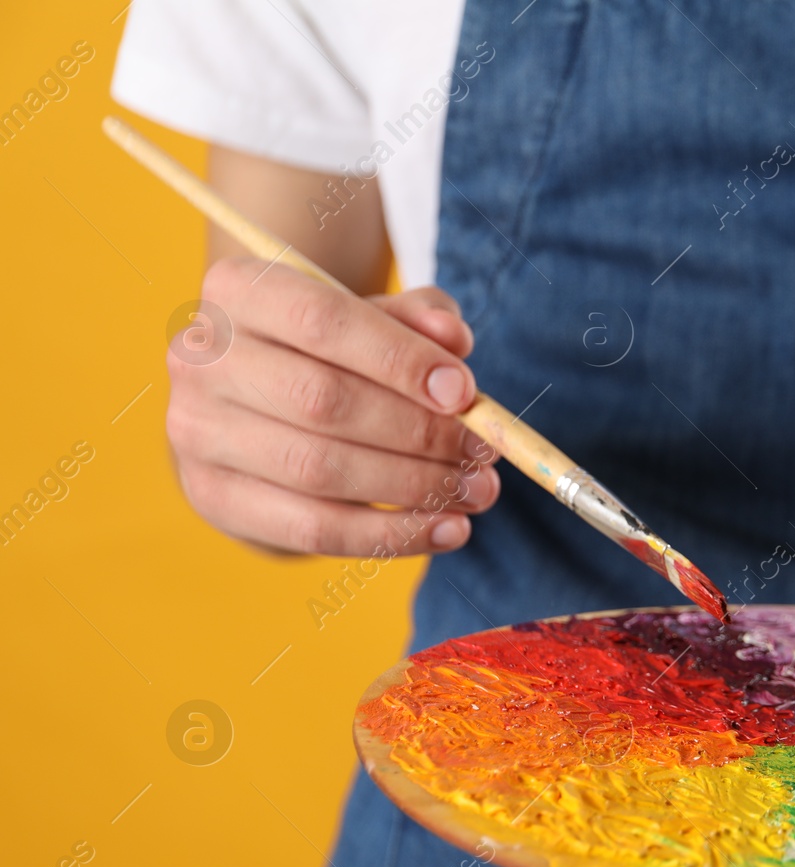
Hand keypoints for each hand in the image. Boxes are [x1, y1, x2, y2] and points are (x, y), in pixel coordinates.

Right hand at [166, 258, 500, 555]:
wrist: (259, 405)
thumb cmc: (333, 351)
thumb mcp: (377, 318)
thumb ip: (420, 318)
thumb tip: (454, 339)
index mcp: (239, 289)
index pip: (324, 320)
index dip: (400, 359)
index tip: (465, 393)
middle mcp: (202, 356)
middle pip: (323, 400)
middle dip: (419, 432)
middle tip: (485, 451)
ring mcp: (196, 432)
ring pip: (319, 470)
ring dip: (414, 487)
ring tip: (477, 490)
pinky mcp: (213, 497)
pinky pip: (312, 528)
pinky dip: (391, 535)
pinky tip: (447, 529)